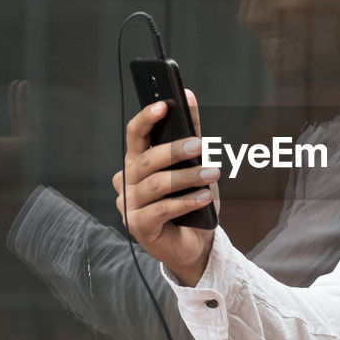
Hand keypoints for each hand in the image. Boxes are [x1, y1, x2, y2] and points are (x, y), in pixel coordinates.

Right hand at [114, 89, 218, 285]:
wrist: (195, 243)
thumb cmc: (191, 201)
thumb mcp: (195, 164)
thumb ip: (190, 131)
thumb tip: (188, 96)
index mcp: (137, 162)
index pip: (135, 135)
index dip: (146, 118)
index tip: (163, 105)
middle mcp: (127, 181)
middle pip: (146, 160)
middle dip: (175, 150)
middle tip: (201, 145)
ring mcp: (128, 205)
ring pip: (156, 185)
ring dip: (187, 178)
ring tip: (212, 174)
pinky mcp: (137, 226)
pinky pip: (160, 210)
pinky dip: (185, 202)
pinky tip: (203, 198)